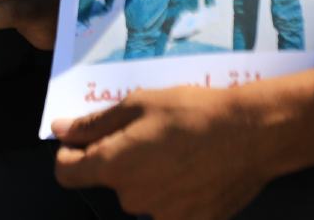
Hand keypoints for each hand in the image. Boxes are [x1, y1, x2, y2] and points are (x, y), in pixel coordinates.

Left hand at [54, 86, 276, 219]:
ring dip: (148, 175)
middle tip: (146, 134)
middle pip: (109, 181)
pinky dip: (174, 191)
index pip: (66, 173)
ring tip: (175, 149)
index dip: (69, 154)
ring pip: (141, 194)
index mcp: (113, 167)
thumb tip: (60, 130)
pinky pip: (170, 208)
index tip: (83, 139)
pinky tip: (193, 170)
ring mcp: (164, 216)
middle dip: (118, 159)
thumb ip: (93, 124)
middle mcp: (133, 199)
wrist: (254, 134)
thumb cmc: (191, 112)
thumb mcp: (135, 105)